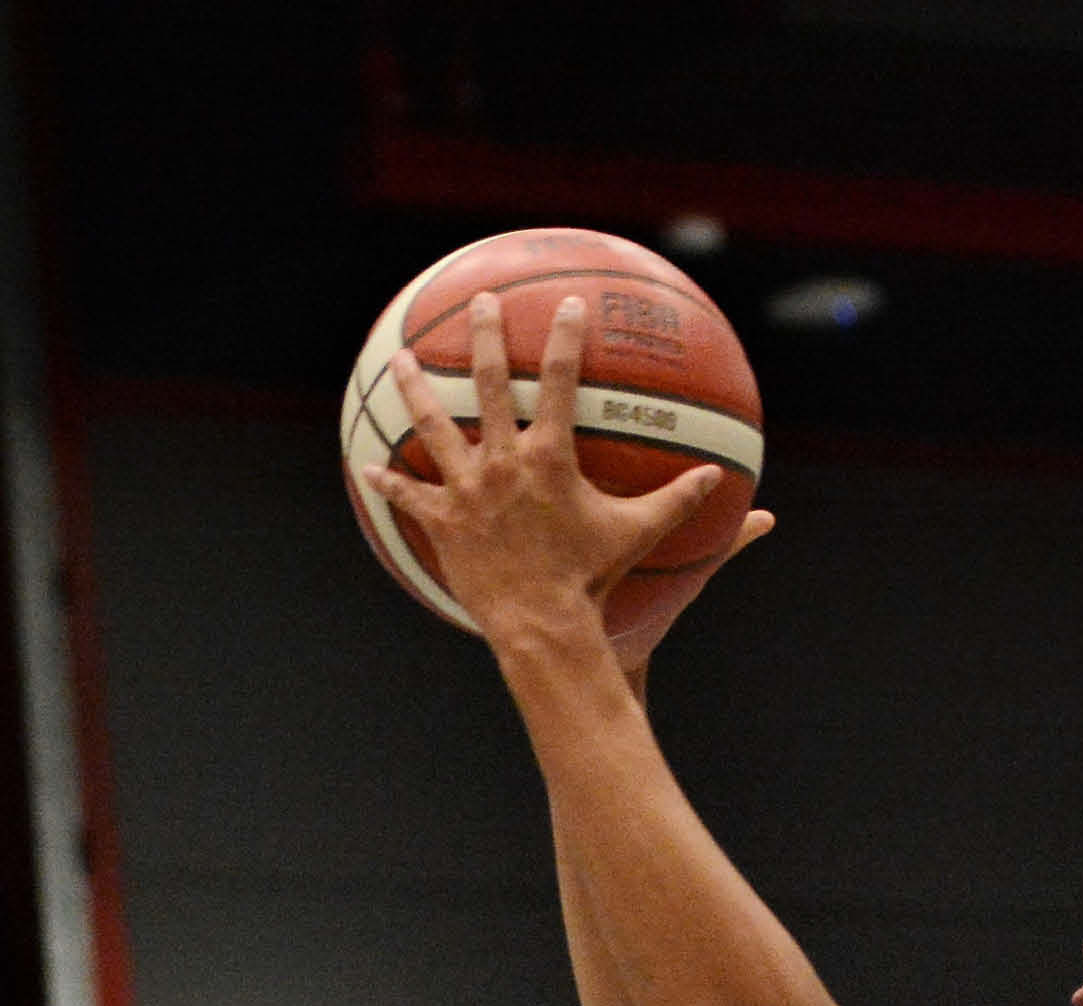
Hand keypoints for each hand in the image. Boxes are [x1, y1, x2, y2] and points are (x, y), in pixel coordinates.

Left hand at [360, 292, 756, 658]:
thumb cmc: (591, 580)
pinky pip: (408, 495)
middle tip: (480, 303)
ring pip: (434, 427)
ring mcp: (467, 491)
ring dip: (417, 390)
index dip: (565, 340)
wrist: (541, 624)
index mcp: (548, 457)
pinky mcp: (442, 523)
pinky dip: (387, 481)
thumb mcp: (637, 533)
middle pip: (489, 385)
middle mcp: (502, 463)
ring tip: (401, 361)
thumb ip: (676, 500)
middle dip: (486, 337)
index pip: (560, 381)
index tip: (569, 305)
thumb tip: (718, 478)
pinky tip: (364, 466)